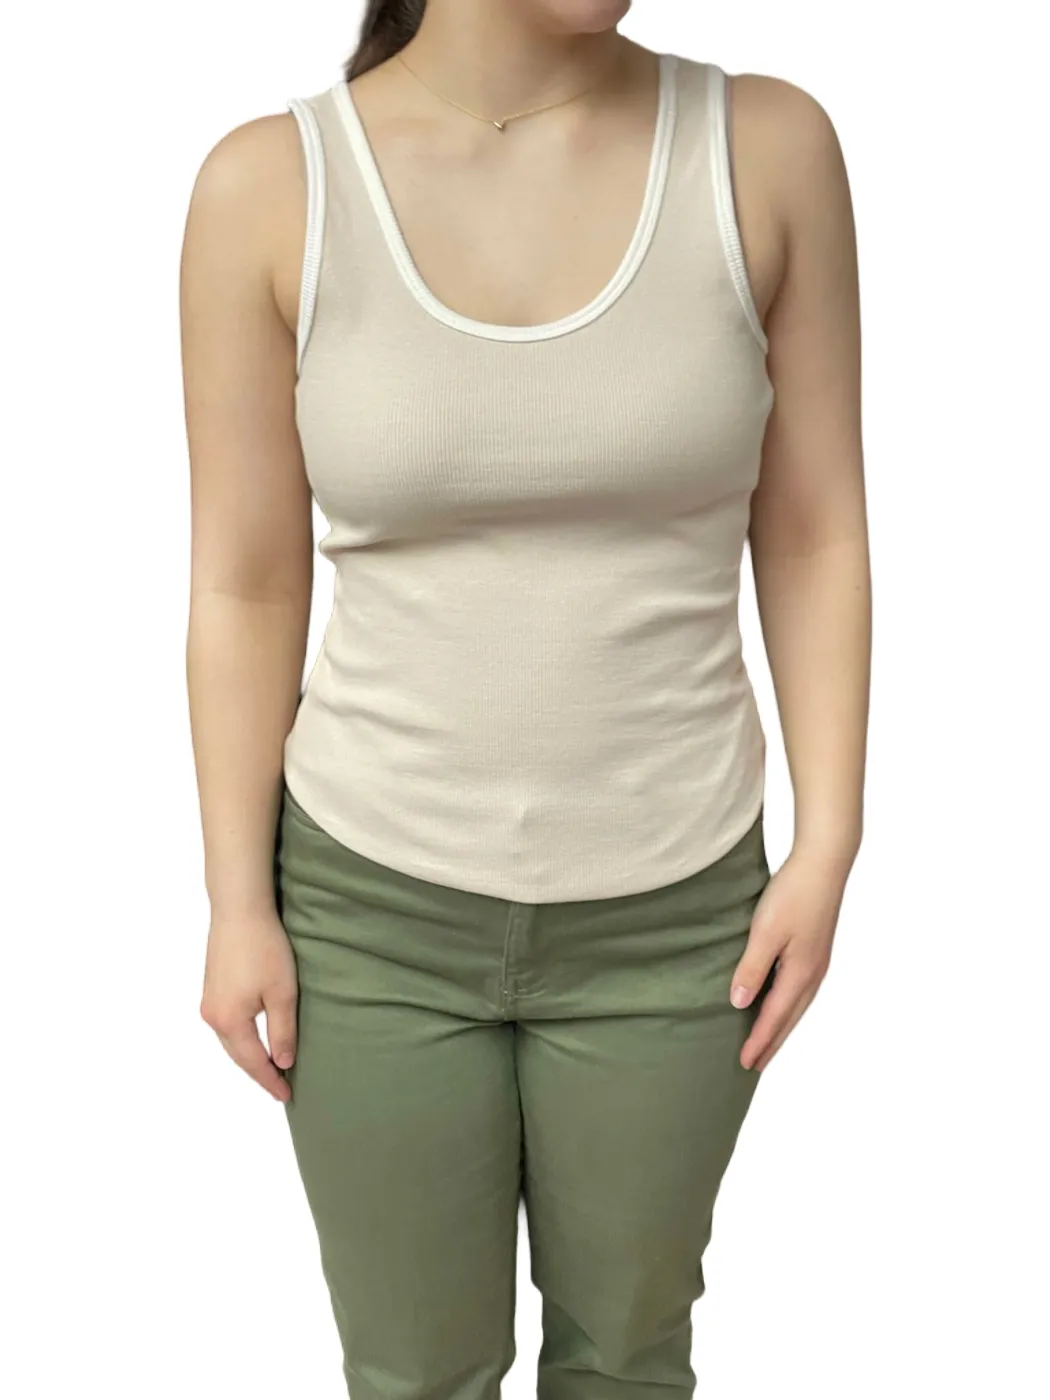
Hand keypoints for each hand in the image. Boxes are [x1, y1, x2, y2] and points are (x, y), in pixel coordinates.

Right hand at [200, 907, 298, 1102]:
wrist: (239, 909)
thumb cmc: (264, 948)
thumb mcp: (282, 992)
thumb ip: (282, 1032)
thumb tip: (282, 1063)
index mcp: (229, 1021)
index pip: (253, 1062)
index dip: (271, 1080)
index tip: (287, 1096)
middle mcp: (212, 1016)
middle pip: (237, 1054)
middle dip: (258, 1072)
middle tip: (281, 1086)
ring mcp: (208, 1001)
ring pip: (230, 1040)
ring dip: (249, 1055)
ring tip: (270, 1067)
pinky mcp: (211, 987)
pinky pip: (227, 1024)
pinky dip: (241, 1037)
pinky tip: (254, 1038)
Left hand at [729, 847, 849, 1071]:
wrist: (824, 864)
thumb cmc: (793, 894)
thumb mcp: (765, 932)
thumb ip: (752, 969)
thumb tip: (739, 1004)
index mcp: (801, 974)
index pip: (774, 1017)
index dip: (758, 1041)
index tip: (744, 1063)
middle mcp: (813, 974)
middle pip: (789, 1018)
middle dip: (772, 1042)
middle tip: (755, 1065)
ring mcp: (818, 962)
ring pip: (797, 1005)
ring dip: (781, 1026)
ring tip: (766, 1041)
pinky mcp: (816, 949)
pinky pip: (800, 989)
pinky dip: (788, 1005)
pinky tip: (780, 1001)